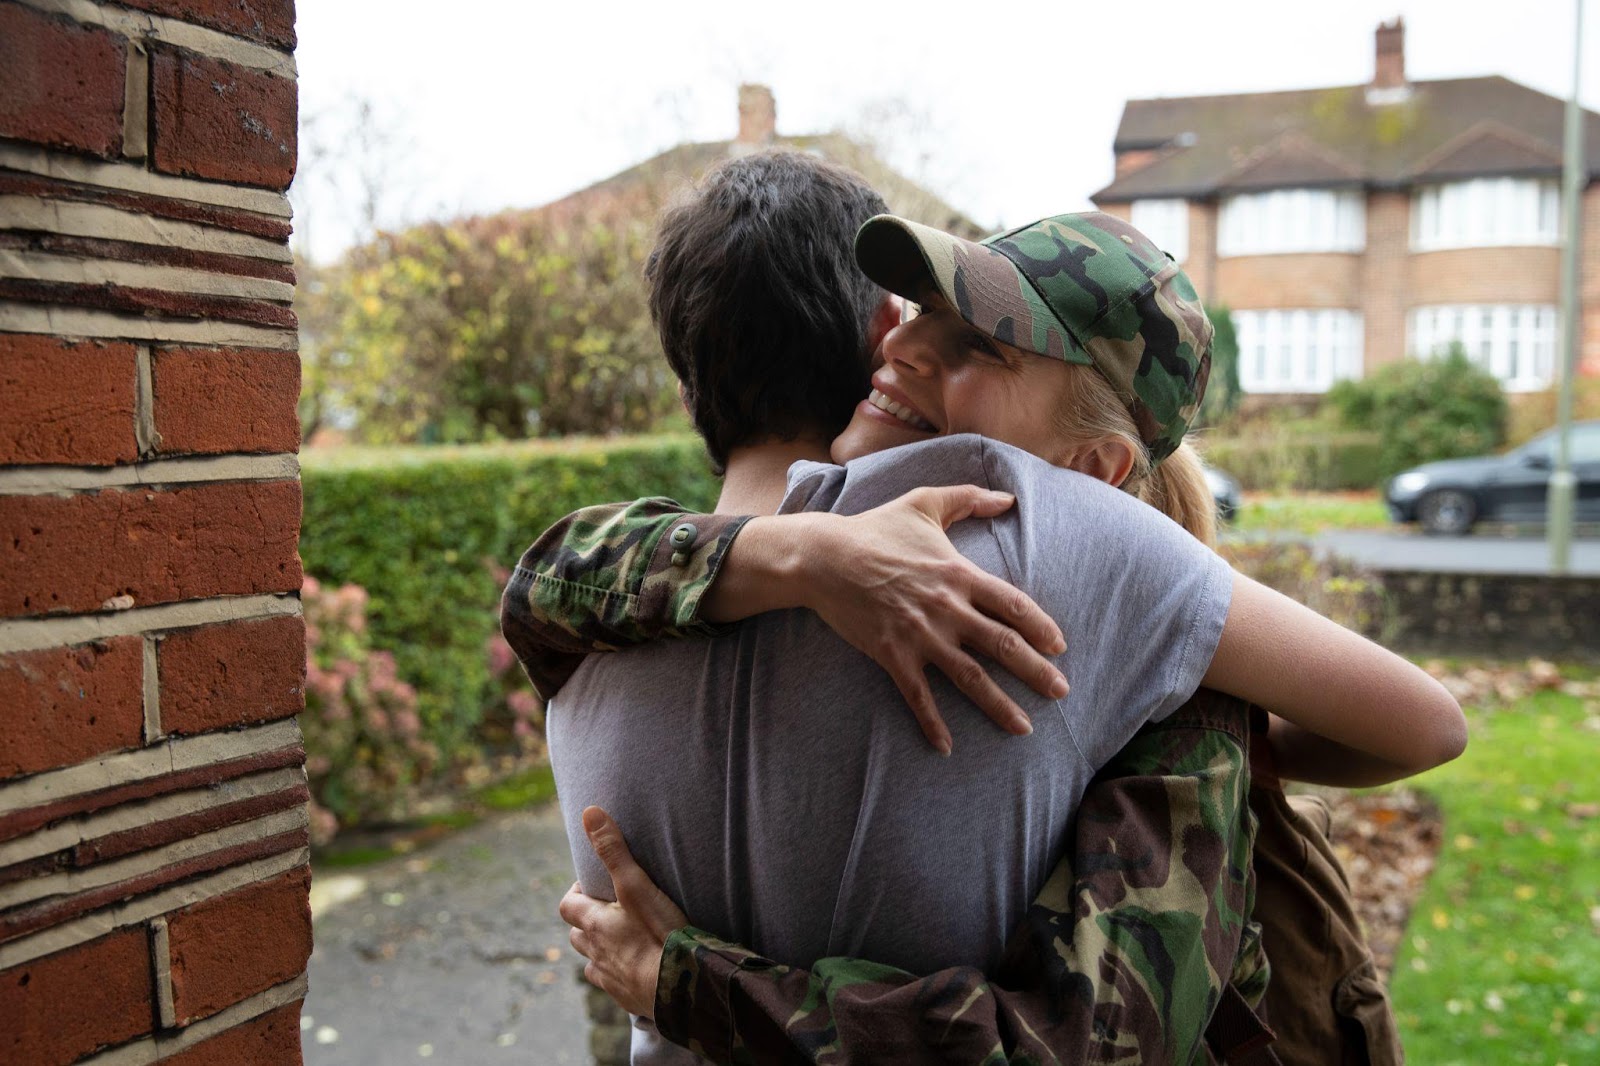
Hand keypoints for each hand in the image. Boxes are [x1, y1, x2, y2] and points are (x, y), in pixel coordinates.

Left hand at [559, 807, 688, 1018]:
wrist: (681, 987)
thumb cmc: (659, 934)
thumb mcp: (637, 885)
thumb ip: (614, 851)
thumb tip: (589, 813)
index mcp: (594, 925)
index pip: (568, 906)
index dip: (576, 893)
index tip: (594, 884)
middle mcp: (595, 952)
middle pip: (577, 934)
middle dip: (587, 920)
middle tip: (610, 908)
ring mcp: (610, 978)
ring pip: (592, 961)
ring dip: (600, 948)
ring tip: (621, 938)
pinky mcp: (627, 997)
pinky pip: (612, 984)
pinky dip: (617, 973)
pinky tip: (634, 968)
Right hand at [802, 485, 1066, 753]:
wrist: (824, 557)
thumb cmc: (876, 528)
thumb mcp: (925, 502)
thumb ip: (970, 498)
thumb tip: (1009, 497)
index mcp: (959, 573)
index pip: (1013, 604)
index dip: (1041, 627)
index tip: (1059, 646)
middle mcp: (947, 608)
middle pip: (1002, 645)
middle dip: (1036, 671)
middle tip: (1061, 691)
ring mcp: (920, 635)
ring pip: (969, 676)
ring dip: (999, 705)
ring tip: (1024, 726)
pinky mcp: (892, 654)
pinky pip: (918, 696)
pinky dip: (932, 723)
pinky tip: (946, 746)